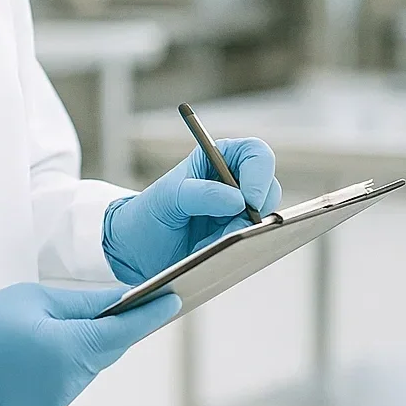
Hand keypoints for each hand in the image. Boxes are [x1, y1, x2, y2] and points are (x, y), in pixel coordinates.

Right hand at [0, 281, 179, 405]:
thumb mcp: (37, 298)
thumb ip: (84, 302)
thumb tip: (122, 299)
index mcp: (68, 348)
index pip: (122, 332)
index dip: (150, 316)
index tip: (173, 302)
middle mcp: (69, 381)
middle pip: (106, 351)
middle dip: (106, 330)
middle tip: (99, 307)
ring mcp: (58, 402)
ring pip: (88, 368)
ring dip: (82, 350)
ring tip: (47, 333)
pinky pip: (69, 385)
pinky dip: (65, 368)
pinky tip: (37, 356)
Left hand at [102, 138, 281, 284]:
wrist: (136, 251)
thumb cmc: (149, 214)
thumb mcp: (168, 198)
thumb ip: (201, 194)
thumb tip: (238, 200)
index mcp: (218, 159)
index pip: (255, 154)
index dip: (259, 174)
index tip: (248, 200)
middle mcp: (234, 183)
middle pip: (269, 188)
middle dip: (255, 210)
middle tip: (231, 228)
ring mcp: (238, 213)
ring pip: (265, 221)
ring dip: (243, 233)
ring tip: (209, 242)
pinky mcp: (236, 239)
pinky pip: (254, 243)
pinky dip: (239, 250)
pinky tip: (213, 252)